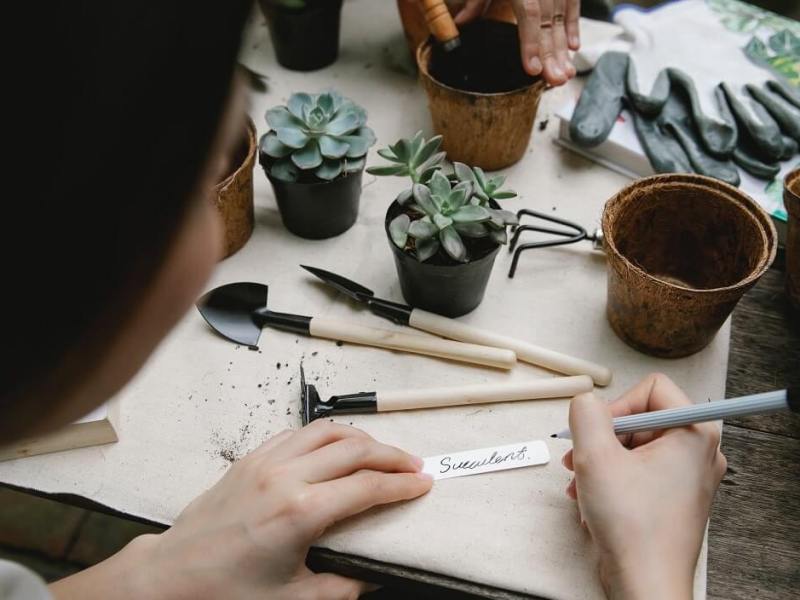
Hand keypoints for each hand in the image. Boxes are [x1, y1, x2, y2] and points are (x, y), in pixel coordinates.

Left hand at [52, 421, 431, 599]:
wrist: (170, 576)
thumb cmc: (226, 592)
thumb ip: (344, 586)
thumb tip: (374, 575)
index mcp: (300, 512)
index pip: (367, 487)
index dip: (402, 485)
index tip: (423, 484)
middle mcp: (285, 477)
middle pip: (354, 449)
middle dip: (391, 455)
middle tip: (413, 465)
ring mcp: (265, 462)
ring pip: (326, 431)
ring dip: (360, 437)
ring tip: (381, 451)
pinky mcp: (249, 458)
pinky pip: (297, 434)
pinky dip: (324, 435)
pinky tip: (334, 447)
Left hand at [453, 0, 579, 84]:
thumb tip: (460, 24)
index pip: (530, 13)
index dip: (531, 42)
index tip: (532, 69)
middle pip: (550, 19)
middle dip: (552, 52)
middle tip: (555, 81)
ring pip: (562, 15)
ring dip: (563, 47)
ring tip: (564, 74)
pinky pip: (572, 3)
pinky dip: (572, 25)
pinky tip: (573, 47)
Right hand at [561, 374, 726, 598]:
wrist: (646, 583)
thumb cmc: (633, 527)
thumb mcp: (595, 456)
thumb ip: (586, 414)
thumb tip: (586, 401)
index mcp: (694, 433)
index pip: (652, 388)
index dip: (618, 405)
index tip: (599, 432)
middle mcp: (698, 452)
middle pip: (641, 418)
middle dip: (603, 438)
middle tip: (580, 457)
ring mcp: (688, 477)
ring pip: (635, 447)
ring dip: (601, 460)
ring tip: (581, 481)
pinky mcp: (674, 497)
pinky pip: (639, 471)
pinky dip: (612, 479)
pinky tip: (591, 498)